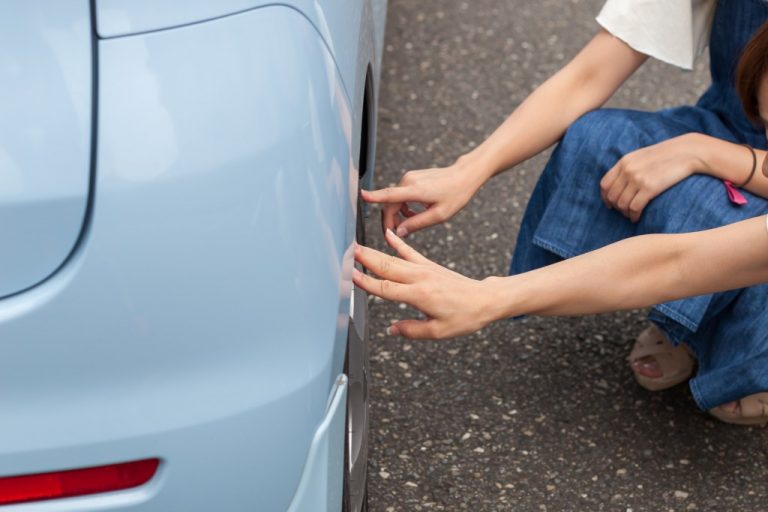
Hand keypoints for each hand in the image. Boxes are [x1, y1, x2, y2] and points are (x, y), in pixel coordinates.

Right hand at [353, 230, 498, 338]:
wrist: (485, 300)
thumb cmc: (466, 316)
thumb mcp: (439, 332)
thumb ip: (412, 330)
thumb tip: (392, 330)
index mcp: (420, 295)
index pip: (386, 288)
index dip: (366, 283)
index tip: (350, 275)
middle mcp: (420, 278)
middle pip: (386, 267)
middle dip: (365, 259)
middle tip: (347, 252)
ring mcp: (425, 269)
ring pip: (394, 259)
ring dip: (375, 252)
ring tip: (357, 245)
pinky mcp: (430, 265)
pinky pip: (410, 252)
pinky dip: (398, 243)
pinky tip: (388, 234)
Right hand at [361, 157, 486, 235]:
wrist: (465, 175)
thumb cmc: (455, 195)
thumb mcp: (439, 215)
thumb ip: (417, 224)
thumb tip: (398, 232)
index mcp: (415, 190)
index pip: (390, 195)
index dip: (374, 197)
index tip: (362, 196)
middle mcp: (409, 181)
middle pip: (389, 203)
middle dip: (390, 221)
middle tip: (394, 237)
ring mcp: (410, 178)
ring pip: (395, 200)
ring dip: (398, 214)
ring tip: (409, 225)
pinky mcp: (412, 177)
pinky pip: (401, 194)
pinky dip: (403, 206)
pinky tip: (414, 213)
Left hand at [600, 134, 700, 221]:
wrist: (688, 152)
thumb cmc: (666, 156)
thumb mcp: (642, 156)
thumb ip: (629, 167)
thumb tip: (618, 184)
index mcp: (624, 161)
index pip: (605, 184)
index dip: (605, 197)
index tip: (610, 205)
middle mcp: (628, 170)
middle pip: (612, 196)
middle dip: (616, 207)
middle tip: (624, 212)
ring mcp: (638, 179)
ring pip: (622, 204)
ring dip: (625, 213)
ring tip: (631, 215)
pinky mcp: (650, 188)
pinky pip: (634, 208)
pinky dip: (634, 216)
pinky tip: (637, 218)